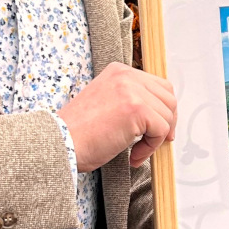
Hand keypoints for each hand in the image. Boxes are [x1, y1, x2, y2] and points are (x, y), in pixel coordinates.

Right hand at [58, 63, 175, 171]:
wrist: (60, 143)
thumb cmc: (78, 132)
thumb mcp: (106, 103)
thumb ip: (129, 99)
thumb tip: (158, 113)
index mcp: (119, 71)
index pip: (158, 85)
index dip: (163, 109)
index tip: (159, 128)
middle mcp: (126, 75)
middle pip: (168, 97)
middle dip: (167, 122)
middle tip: (156, 141)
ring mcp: (132, 90)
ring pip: (167, 115)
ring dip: (156, 138)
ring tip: (137, 152)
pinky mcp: (136, 109)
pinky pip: (161, 130)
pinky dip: (151, 147)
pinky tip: (134, 156)